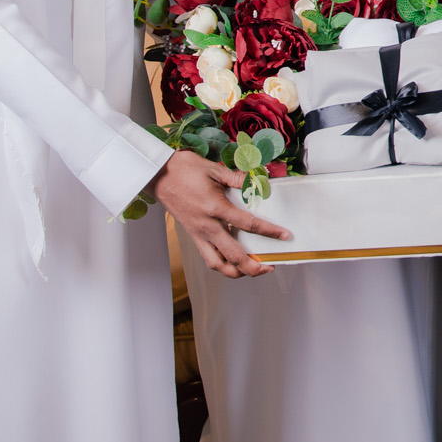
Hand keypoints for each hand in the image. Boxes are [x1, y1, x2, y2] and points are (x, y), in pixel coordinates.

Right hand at [150, 150, 291, 279]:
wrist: (158, 176)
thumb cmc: (184, 170)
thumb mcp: (214, 169)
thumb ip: (238, 178)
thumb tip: (258, 180)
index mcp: (215, 208)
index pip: (248, 224)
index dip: (269, 231)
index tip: (284, 236)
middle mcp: (207, 227)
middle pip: (234, 256)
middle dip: (254, 267)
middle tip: (271, 266)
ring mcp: (198, 234)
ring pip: (218, 264)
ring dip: (237, 272)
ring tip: (253, 270)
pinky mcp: (192, 237)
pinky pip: (208, 258)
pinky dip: (222, 265)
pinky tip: (233, 263)